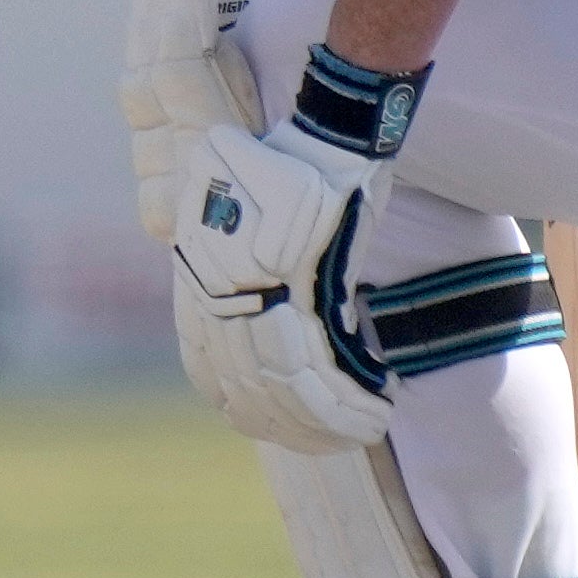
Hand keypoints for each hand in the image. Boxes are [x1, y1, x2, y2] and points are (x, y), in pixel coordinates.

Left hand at [147, 119, 386, 452]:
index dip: (236, 401)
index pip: (203, 361)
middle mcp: (216, 285)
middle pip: (244, 383)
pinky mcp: (299, 281)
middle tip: (326, 441)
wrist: (325, 135)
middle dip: (287, 425)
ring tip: (362, 432)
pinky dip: (348, 400)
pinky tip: (378, 413)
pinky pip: (318, 366)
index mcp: (200, 276)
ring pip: (282, 385)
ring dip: (327, 422)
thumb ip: (237, 269)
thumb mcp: (245, 225)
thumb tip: (255, 315)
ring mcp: (255, 285)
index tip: (264, 425)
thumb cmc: (294, 175)